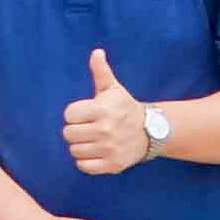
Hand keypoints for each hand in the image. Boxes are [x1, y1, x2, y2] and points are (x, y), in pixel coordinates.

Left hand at [57, 48, 148, 183]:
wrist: (151, 131)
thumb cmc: (125, 107)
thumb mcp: (113, 88)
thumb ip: (101, 71)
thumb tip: (96, 52)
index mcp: (102, 110)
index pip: (68, 115)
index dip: (73, 114)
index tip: (84, 114)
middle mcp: (105, 130)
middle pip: (68, 134)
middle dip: (75, 130)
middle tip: (87, 128)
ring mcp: (109, 149)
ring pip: (75, 151)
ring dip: (80, 146)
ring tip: (92, 140)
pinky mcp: (112, 165)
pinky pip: (84, 166)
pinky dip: (85, 161)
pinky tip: (94, 152)